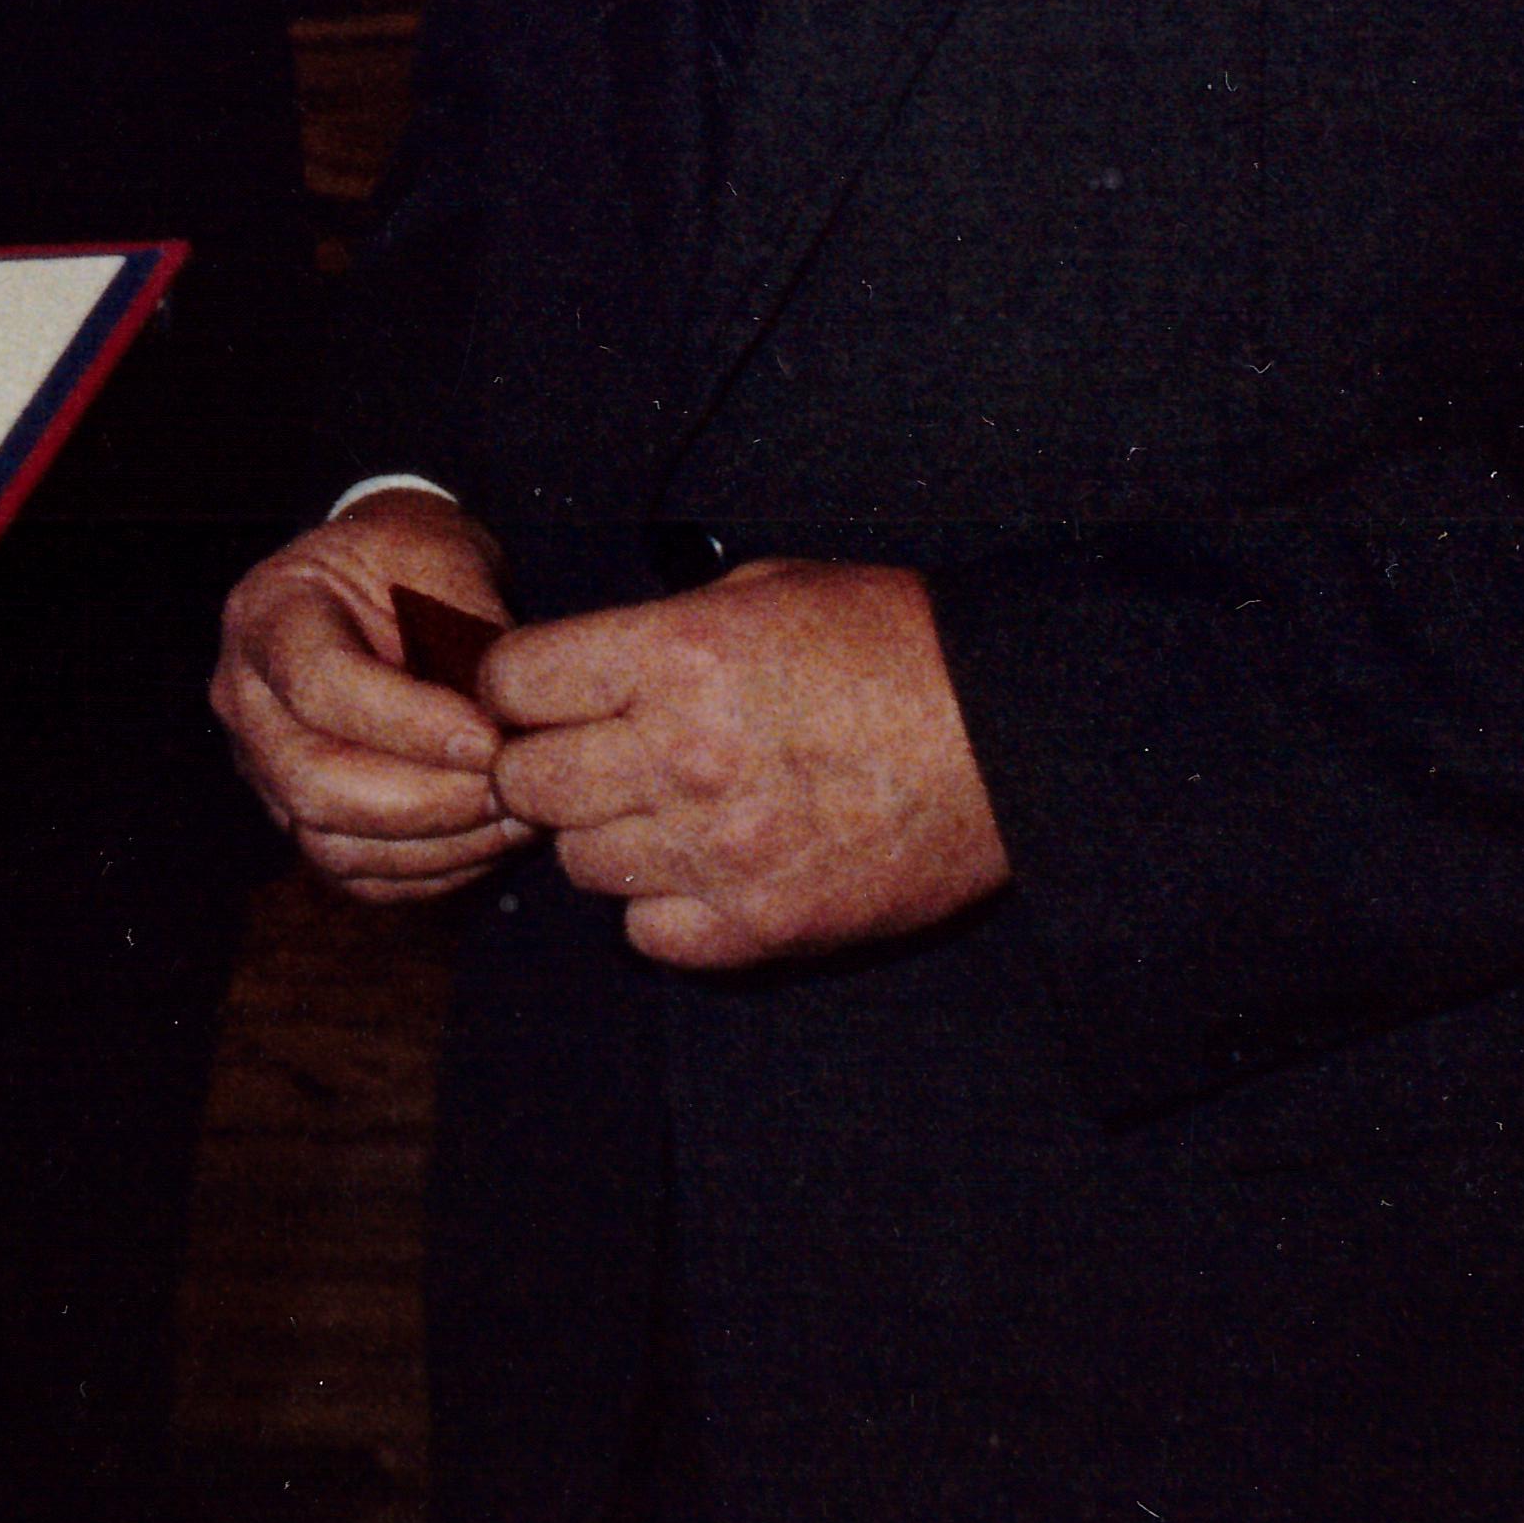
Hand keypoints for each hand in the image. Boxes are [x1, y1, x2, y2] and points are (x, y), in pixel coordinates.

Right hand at [208, 492, 524, 902]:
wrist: (383, 586)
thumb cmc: (413, 565)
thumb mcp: (442, 561)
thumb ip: (468, 638)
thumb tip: (513, 729)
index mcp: (266, 615)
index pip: (318, 685)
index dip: (408, 722)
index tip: (491, 736)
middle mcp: (244, 700)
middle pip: (312, 781)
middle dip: (425, 798)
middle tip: (511, 787)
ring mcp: (262, 769)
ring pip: (330, 842)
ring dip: (435, 844)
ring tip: (517, 818)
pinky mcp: (298, 818)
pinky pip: (356, 874)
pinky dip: (430, 871)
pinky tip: (492, 840)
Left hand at [484, 558, 1005, 965]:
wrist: (1009, 737)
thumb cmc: (890, 645)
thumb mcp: (764, 591)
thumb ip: (659, 630)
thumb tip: (577, 666)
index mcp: (676, 656)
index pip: (514, 682)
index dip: (515, 685)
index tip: (537, 692)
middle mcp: (683, 754)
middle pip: (527, 781)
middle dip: (546, 762)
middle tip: (590, 754)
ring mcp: (719, 849)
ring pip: (580, 862)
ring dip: (606, 834)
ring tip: (662, 806)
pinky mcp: (759, 924)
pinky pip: (647, 931)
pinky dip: (660, 904)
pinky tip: (701, 864)